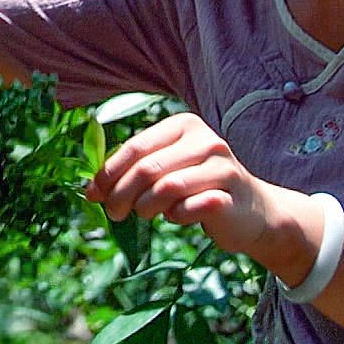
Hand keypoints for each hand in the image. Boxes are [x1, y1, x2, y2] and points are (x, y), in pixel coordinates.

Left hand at [85, 111, 292, 259]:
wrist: (253, 211)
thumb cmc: (199, 188)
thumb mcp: (167, 170)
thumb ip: (134, 171)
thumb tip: (90, 189)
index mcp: (184, 126)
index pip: (136, 147)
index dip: (109, 172)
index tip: (94, 194)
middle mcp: (205, 140)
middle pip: (147, 168)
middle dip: (121, 194)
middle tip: (113, 213)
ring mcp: (221, 167)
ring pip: (166, 187)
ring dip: (145, 207)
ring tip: (144, 214)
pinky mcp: (230, 196)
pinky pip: (188, 208)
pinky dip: (175, 217)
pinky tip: (177, 217)